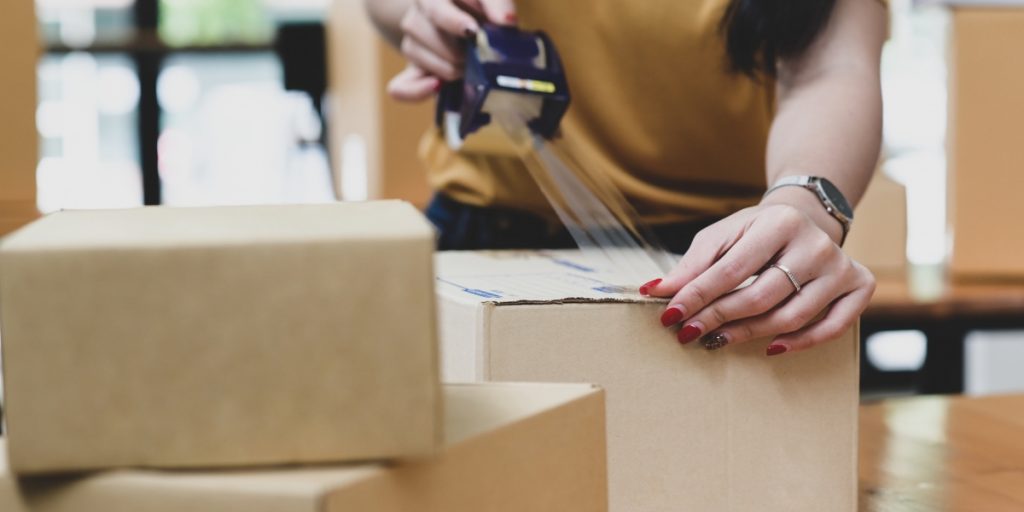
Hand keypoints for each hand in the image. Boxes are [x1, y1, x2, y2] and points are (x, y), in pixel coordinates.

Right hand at [387, 0, 516, 101]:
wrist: (468, 17)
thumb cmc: (481, 5)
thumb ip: (498, 3)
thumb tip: (505, 21)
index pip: (434, 7)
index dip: (452, 21)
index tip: (472, 31)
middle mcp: (416, 14)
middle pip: (423, 33)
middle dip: (456, 49)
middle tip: (478, 53)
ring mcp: (412, 41)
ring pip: (417, 57)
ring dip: (448, 68)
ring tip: (468, 65)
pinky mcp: (413, 68)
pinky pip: (399, 86)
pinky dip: (416, 91)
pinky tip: (437, 86)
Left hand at [640, 192, 874, 355]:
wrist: (804, 217)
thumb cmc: (754, 232)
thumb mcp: (722, 236)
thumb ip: (692, 265)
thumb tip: (656, 292)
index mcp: (779, 222)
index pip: (732, 269)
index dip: (698, 296)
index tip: (670, 316)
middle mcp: (815, 244)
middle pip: (761, 296)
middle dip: (718, 318)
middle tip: (688, 334)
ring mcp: (841, 267)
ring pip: (793, 316)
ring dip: (749, 334)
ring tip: (717, 340)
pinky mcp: (859, 286)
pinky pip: (833, 327)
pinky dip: (801, 343)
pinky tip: (770, 347)